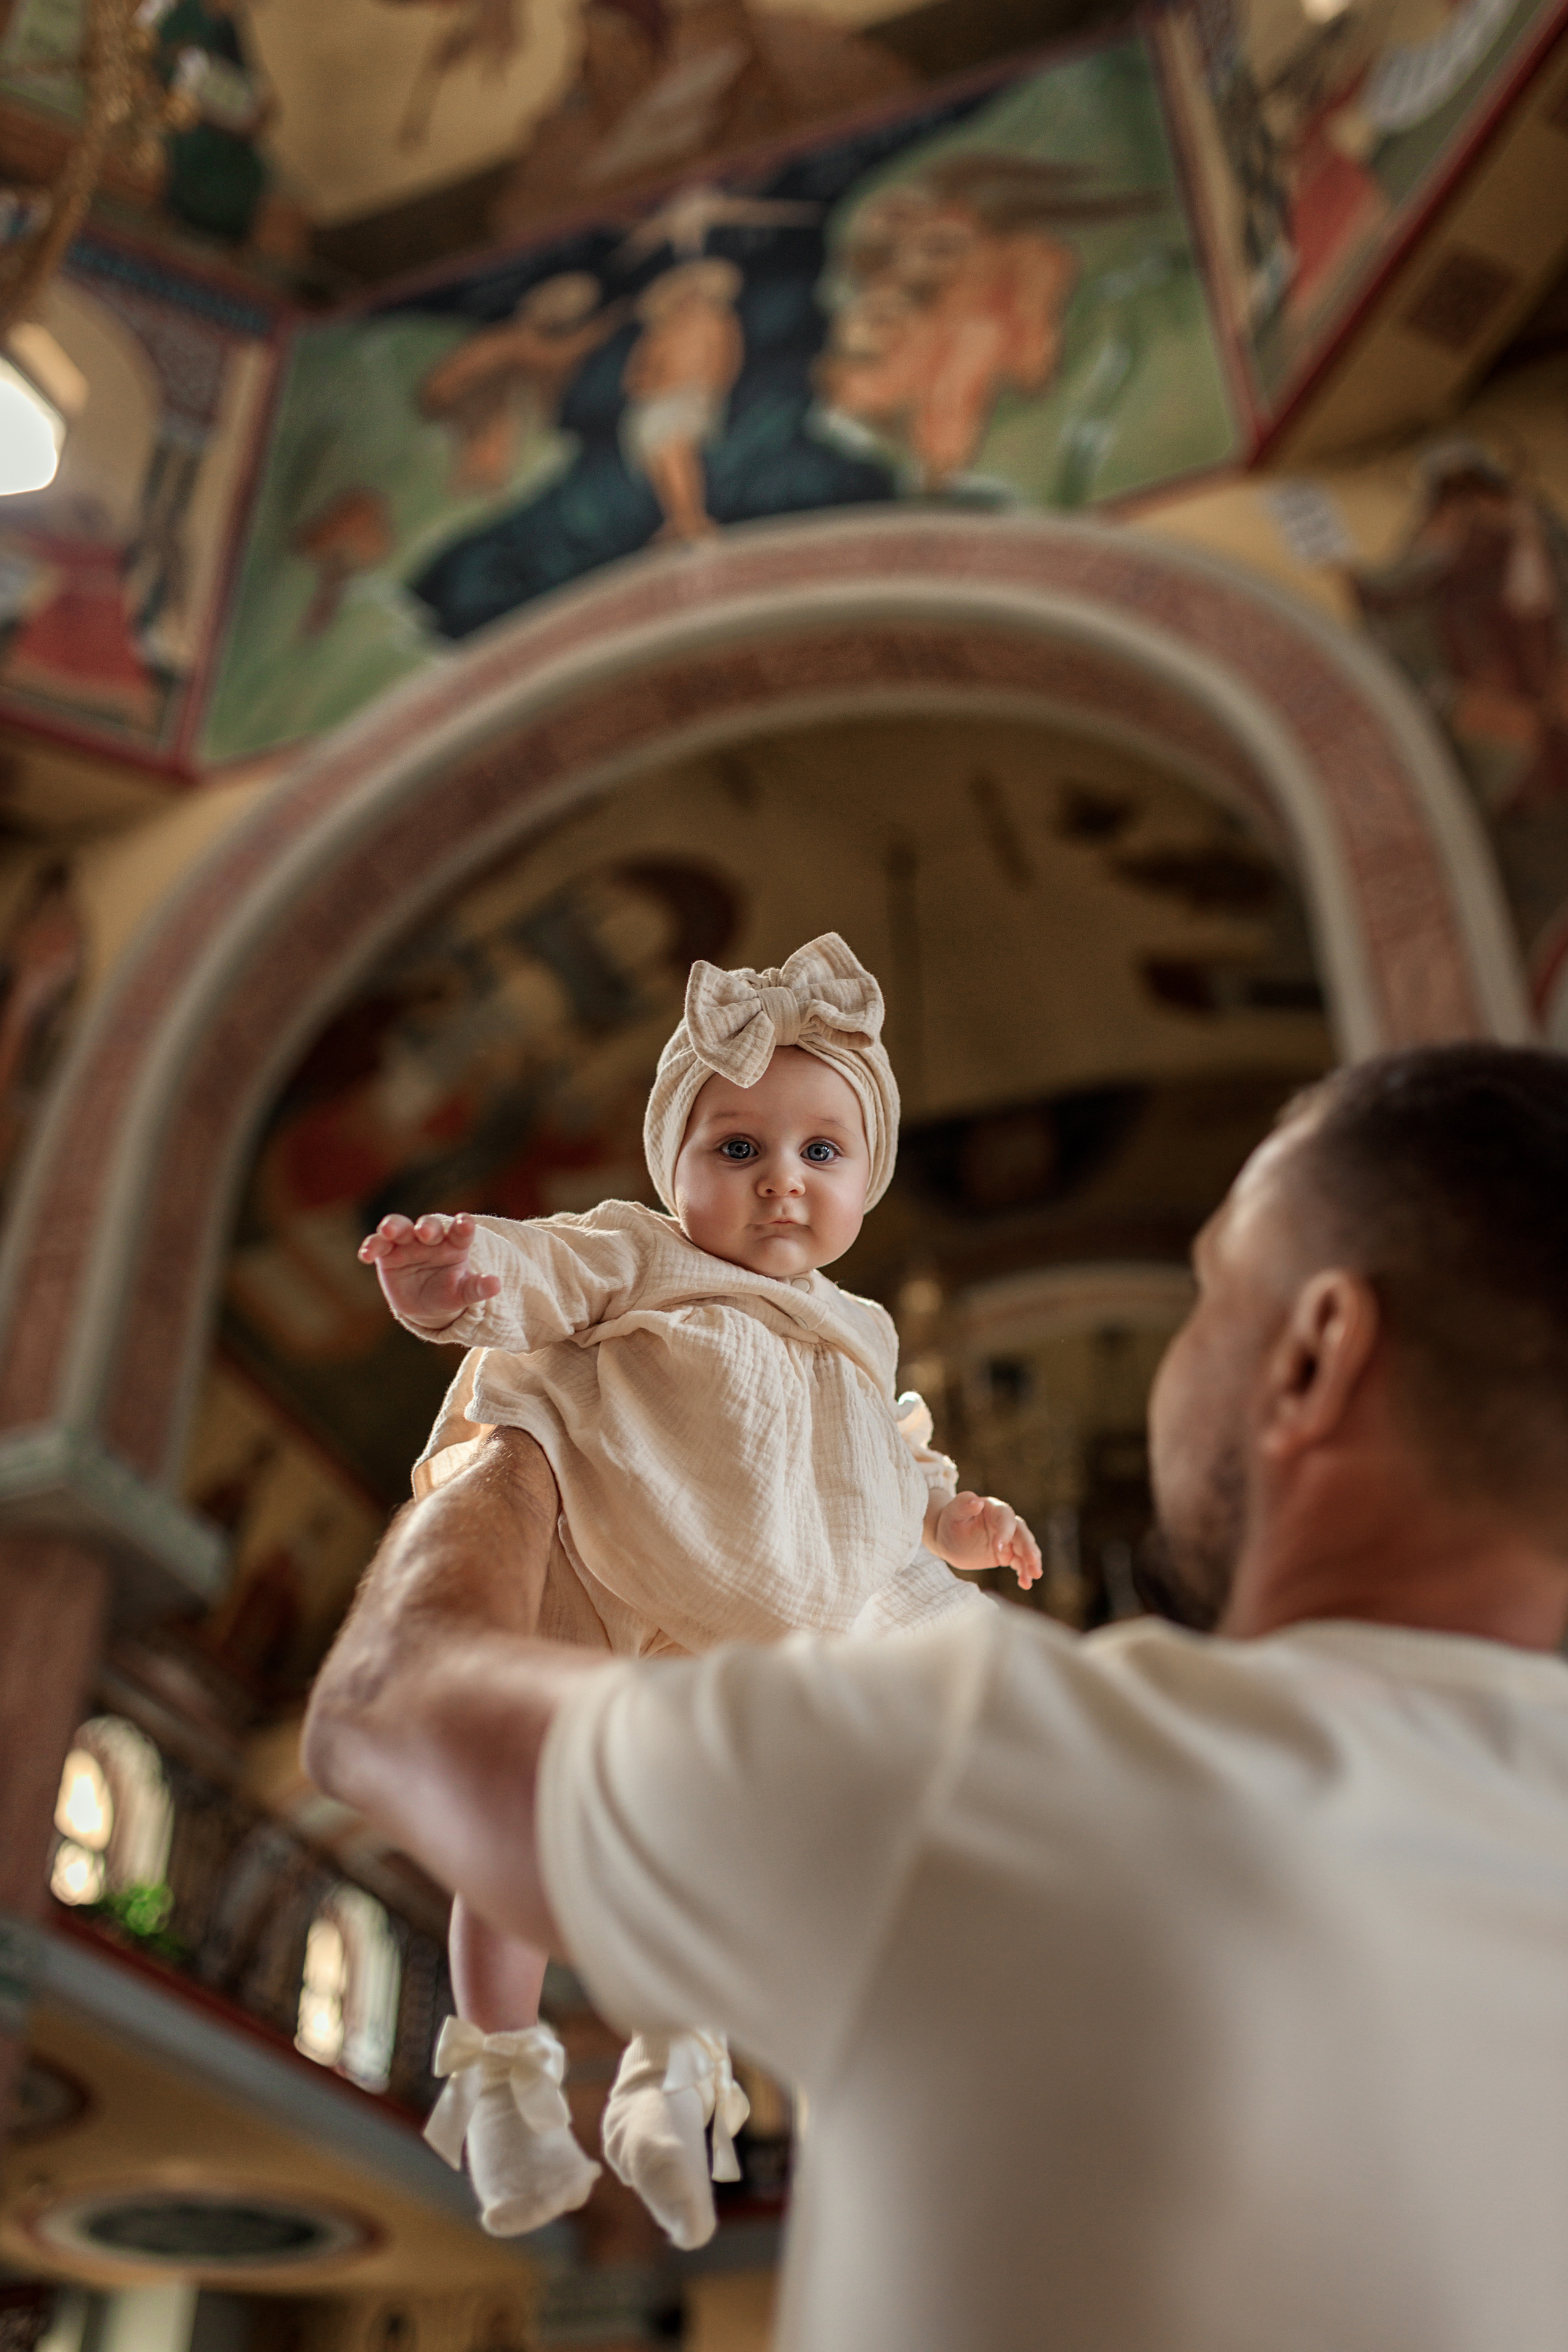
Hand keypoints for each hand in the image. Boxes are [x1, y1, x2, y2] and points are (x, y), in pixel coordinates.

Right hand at [358, 1211, 500, 1328]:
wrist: (423, 1304)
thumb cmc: (448, 1293)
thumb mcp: (463, 1294)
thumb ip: (477, 1288)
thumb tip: (496, 1285)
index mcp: (455, 1244)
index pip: (461, 1231)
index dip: (463, 1226)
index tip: (465, 1223)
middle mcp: (431, 1238)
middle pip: (429, 1226)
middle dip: (427, 1226)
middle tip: (425, 1232)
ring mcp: (407, 1243)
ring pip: (399, 1228)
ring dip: (393, 1226)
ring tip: (389, 1231)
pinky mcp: (386, 1253)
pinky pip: (377, 1245)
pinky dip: (371, 1246)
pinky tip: (365, 1255)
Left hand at [931, 1491, 1041, 1589]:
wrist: (949, 1538)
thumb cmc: (950, 1521)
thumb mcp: (952, 1513)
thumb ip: (963, 1505)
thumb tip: (976, 1501)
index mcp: (995, 1509)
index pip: (1006, 1518)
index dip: (1005, 1532)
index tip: (998, 1549)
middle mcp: (1006, 1523)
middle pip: (1021, 1533)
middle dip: (1028, 1547)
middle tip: (1032, 1561)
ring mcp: (1009, 1540)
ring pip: (1024, 1549)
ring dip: (1031, 1562)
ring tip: (1034, 1575)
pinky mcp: (1007, 1554)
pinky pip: (1019, 1562)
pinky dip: (1024, 1572)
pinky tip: (1025, 1583)